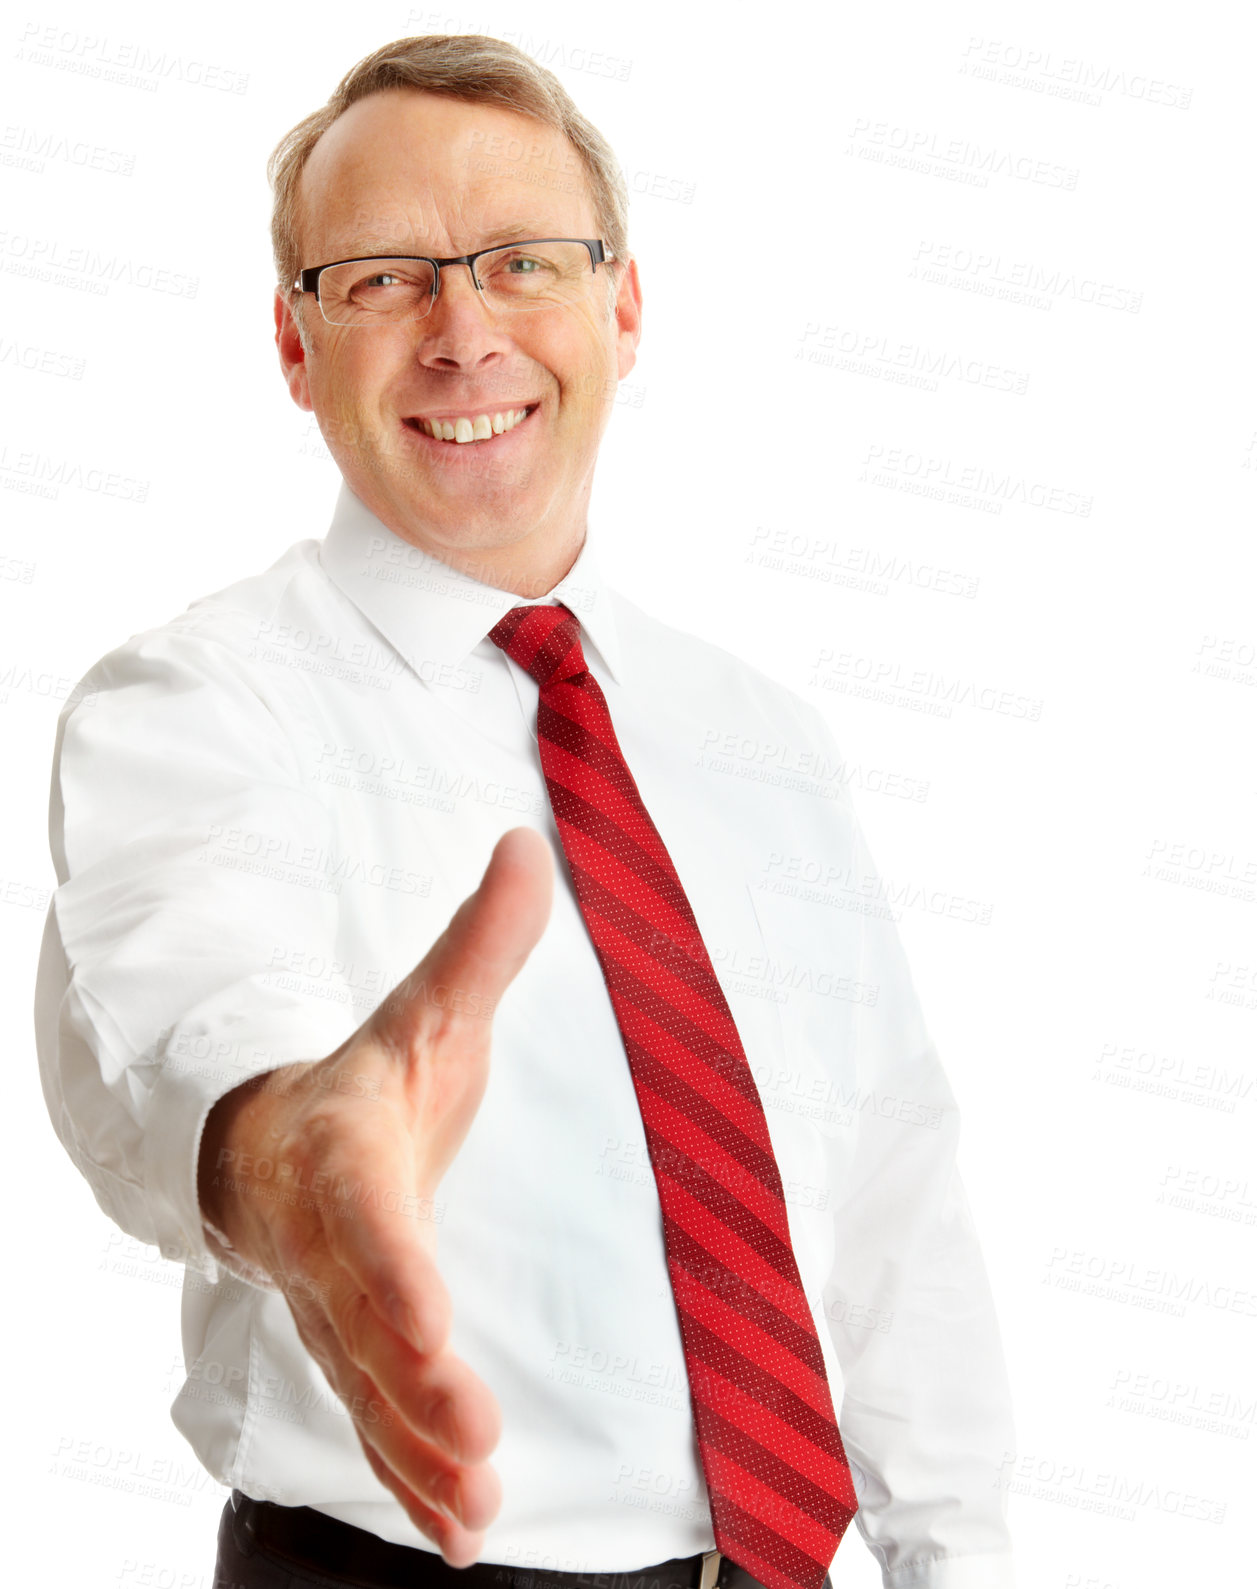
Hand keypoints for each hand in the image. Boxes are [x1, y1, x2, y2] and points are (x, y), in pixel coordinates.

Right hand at [197, 826, 553, 1564]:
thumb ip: (480, 943)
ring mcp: (337, 1315)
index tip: (430, 1324)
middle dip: (413, 1386)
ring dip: (419, 1455)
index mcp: (349, 1161)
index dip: (393, 1273)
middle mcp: (333, 1251)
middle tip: (471, 1439)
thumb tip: (531, 842)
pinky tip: (461, 1532)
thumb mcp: (420, 1008)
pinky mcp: (356, 1355)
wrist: (274, 1155)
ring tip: (474, 1509)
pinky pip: (378, 1426)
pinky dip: (414, 1479)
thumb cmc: (363, 1086)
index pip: (367, 1220)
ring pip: (369, 1395)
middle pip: (364, 1326)